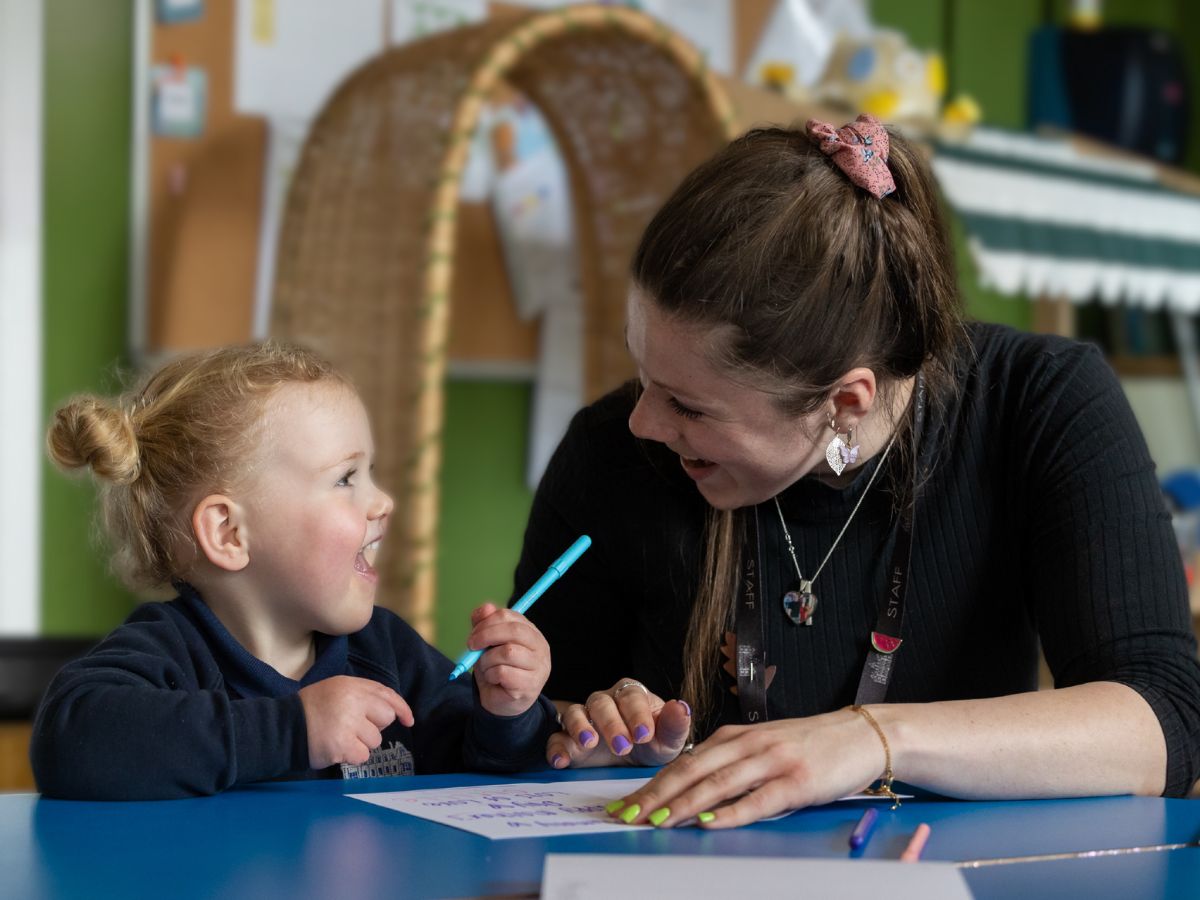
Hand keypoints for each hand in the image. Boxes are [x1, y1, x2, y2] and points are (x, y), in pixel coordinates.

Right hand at [298, 675, 413, 768]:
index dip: (402, 709)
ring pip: (375, 740)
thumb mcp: (337, 688)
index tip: (408, 720)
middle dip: (373, 726)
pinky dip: (353, 756)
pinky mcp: (342, 746)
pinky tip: (338, 748)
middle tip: (353, 726)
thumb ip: (364, 694)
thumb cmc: (314, 708)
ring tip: (340, 736)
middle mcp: (353, 702)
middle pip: (386, 719)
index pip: (388, 696)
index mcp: (353, 686)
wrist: (285, 726)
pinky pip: (363, 755)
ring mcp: (348, 724)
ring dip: (361, 742)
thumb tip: (395, 710)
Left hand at [468, 603, 550, 717]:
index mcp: (531, 633)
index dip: (488, 621)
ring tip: (486, 668)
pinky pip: (503, 672)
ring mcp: (538, 667)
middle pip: (514, 630)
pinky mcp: (530, 685)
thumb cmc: (497, 669)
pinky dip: (491, 675)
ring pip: (507, 652)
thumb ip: (485, 624)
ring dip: (487, 660)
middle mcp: (540, 648)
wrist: (502, 704)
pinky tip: (493, 680)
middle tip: (471, 646)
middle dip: (486, 635)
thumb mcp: (487, 644)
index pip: (511, 616)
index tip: (473, 633)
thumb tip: (486, 608)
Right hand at [547, 678, 691, 767]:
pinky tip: (561, 761)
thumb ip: (675, 724)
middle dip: (612, 724)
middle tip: (622, 746)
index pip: (631, 697)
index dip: (637, 715)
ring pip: (575, 713)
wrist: (637, 763)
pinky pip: (556, 738)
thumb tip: (681, 706)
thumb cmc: (654, 743)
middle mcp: (604, 702)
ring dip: (580, 727)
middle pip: (601, 703)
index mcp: (631, 695)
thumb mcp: (669, 738)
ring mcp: (584, 719)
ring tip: (588, 743)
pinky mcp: (568, 740)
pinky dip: (556, 748)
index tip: (645, 735)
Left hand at [607, 707, 886, 827]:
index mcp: (736, 736)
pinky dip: (731, 812)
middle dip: (655, 794)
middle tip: (627, 815)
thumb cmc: (810, 745)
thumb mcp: (763, 746)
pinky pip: (758, 799)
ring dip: (684, 804)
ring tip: (656, 820)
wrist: (860, 735)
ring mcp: (772, 761)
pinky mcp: (796, 781)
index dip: (652, 783)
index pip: (684, 761)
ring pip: (718, 783)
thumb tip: (691, 788)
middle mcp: (748, 744)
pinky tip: (710, 821)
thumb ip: (731, 762)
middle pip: (692, 770)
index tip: (625, 802)